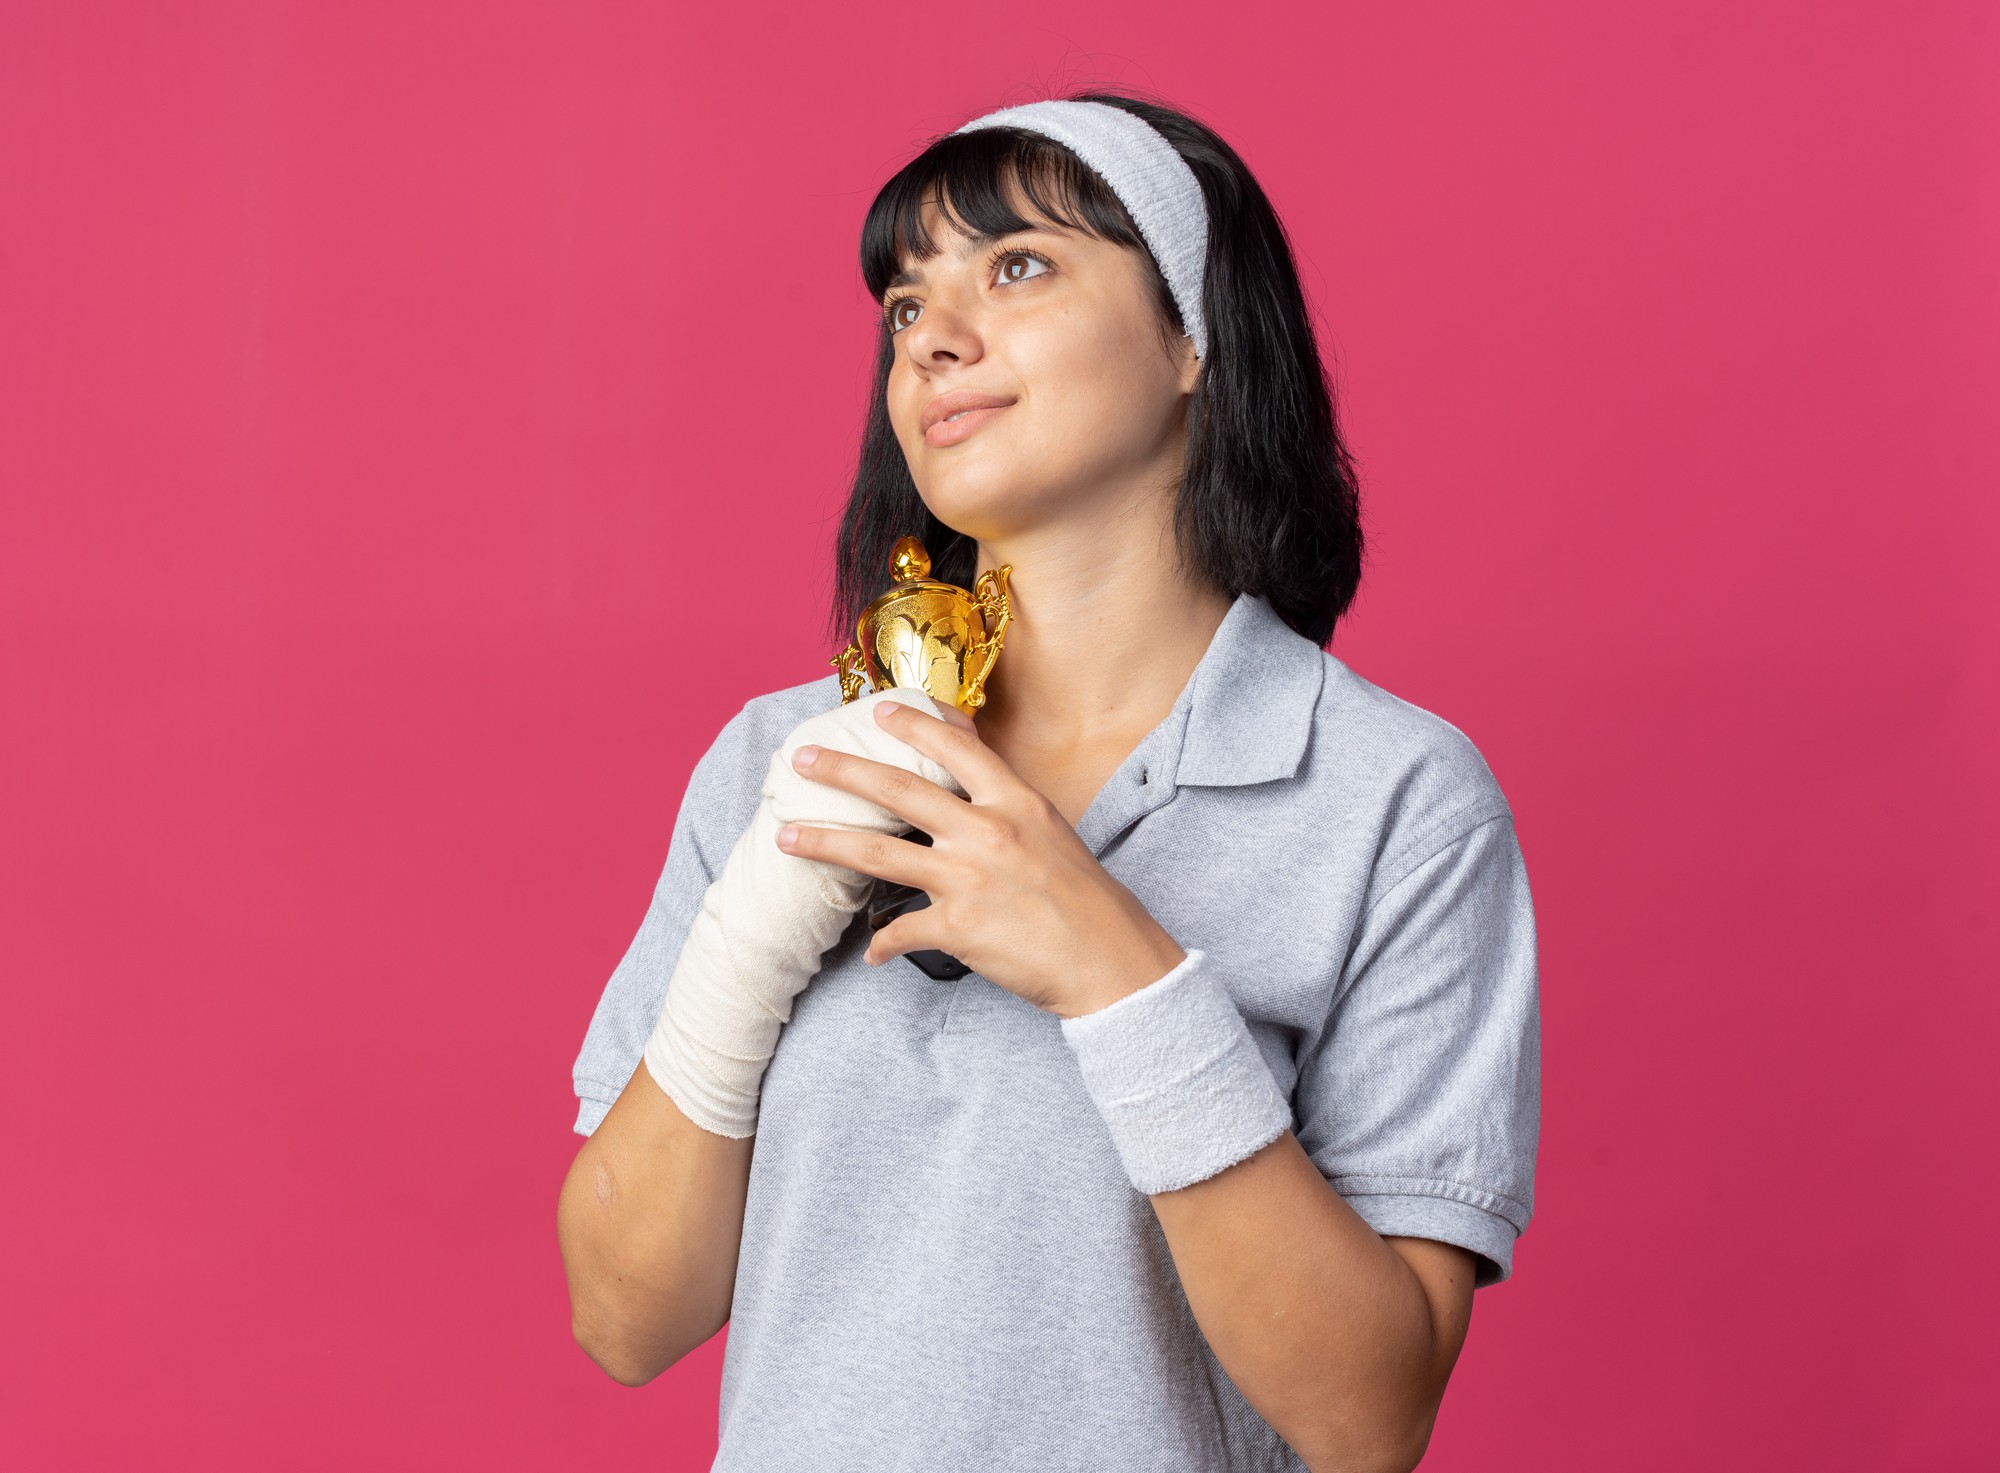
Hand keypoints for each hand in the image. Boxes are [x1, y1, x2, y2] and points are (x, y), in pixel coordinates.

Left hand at [773, 696, 1187, 1018]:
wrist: (1111, 960)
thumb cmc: (1088, 902)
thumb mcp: (1054, 836)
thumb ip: (1012, 810)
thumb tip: (977, 789)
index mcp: (1017, 803)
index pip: (956, 748)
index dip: (913, 726)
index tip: (877, 712)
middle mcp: (988, 832)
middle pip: (899, 790)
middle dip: (843, 772)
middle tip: (803, 762)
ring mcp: (969, 879)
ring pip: (878, 854)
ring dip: (826, 845)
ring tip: (788, 839)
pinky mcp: (959, 928)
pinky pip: (901, 932)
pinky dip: (882, 944)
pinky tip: (871, 952)